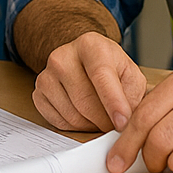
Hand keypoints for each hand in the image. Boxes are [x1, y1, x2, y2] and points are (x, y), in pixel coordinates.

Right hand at [32, 30, 146, 132]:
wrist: (85, 60)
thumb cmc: (111, 68)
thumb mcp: (130, 75)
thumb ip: (133, 97)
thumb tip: (128, 124)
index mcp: (90, 45)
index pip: (101, 76)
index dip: (113, 103)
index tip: (122, 123)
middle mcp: (64, 55)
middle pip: (85, 101)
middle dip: (104, 121)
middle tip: (116, 125)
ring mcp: (47, 74)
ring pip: (72, 115)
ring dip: (91, 125)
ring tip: (101, 116)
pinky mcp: (39, 92)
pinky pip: (59, 122)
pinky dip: (76, 126)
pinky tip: (85, 115)